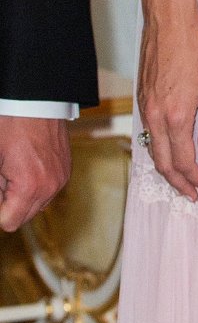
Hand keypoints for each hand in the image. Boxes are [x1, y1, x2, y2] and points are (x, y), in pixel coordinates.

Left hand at [0, 117, 71, 231]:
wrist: (36, 100)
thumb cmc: (9, 124)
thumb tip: (0, 202)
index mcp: (29, 187)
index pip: (10, 222)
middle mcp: (50, 187)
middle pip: (25, 216)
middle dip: (9, 204)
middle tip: (3, 177)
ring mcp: (61, 178)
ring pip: (37, 204)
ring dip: (23, 195)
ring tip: (14, 169)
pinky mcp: (65, 170)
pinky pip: (48, 190)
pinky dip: (36, 185)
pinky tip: (27, 165)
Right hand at [138, 8, 197, 200]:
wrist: (170, 26)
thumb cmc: (195, 53)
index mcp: (177, 116)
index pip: (184, 160)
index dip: (195, 178)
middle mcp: (157, 117)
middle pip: (164, 163)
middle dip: (179, 183)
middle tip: (192, 194)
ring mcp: (146, 109)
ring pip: (153, 151)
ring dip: (167, 170)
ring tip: (182, 181)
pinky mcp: (142, 101)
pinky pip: (148, 135)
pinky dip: (159, 151)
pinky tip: (170, 154)